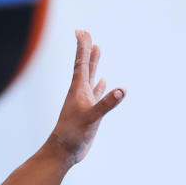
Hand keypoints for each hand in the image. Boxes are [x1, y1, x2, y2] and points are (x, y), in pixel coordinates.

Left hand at [48, 29, 124, 166]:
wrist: (63, 154)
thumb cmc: (72, 136)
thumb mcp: (91, 118)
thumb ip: (106, 104)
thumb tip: (121, 90)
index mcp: (78, 90)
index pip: (81, 63)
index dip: (82, 46)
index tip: (81, 30)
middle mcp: (80, 93)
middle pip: (85, 66)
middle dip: (87, 49)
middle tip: (88, 34)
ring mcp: (84, 102)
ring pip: (91, 78)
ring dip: (94, 63)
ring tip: (97, 49)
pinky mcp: (89, 113)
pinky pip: (96, 94)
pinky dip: (100, 86)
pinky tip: (104, 81)